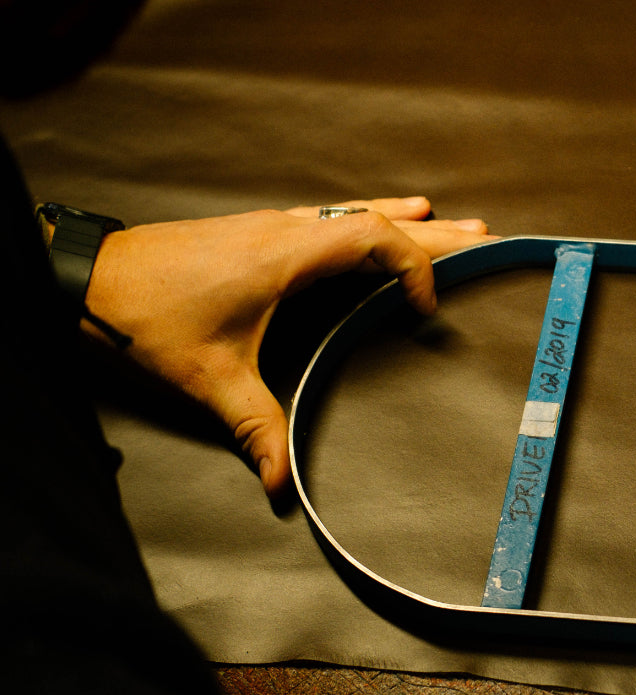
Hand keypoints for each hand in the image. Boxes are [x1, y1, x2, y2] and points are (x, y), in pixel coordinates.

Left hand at [84, 197, 490, 497]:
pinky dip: (374, 217)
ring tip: (460, 223)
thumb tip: (282, 484)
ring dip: (412, 222)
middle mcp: (286, 231)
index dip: (413, 264)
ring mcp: (274, 226)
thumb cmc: (145, 315)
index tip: (427, 307)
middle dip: (438, 234)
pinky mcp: (261, 231)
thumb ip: (256, 428)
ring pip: (359, 213)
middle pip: (379, 220)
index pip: (372, 238)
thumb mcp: (208, 377)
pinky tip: (394, 209)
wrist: (86, 276)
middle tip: (489, 238)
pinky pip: (335, 215)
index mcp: (285, 254)